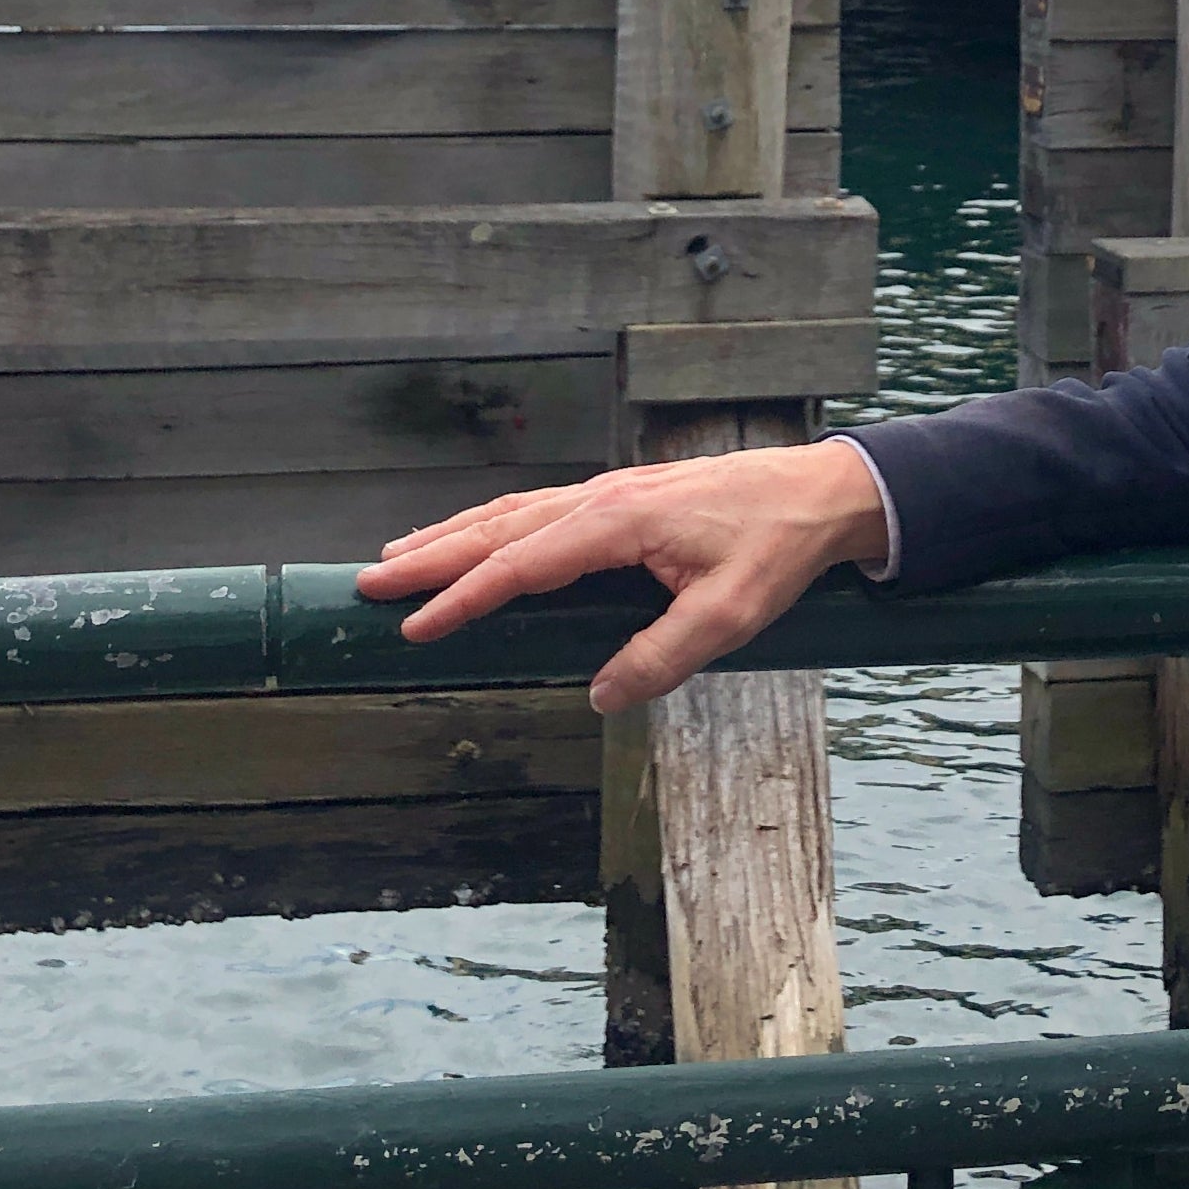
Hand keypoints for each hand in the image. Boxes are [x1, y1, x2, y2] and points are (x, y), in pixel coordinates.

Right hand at [354, 439, 889, 712]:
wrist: (820, 492)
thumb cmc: (778, 550)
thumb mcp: (730, 616)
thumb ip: (662, 657)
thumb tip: (598, 696)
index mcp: (619, 523)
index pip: (521, 565)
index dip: (463, 598)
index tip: (413, 626)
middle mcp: (602, 498)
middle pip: (499, 530)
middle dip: (431, 557)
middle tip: (368, 582)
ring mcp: (610, 492)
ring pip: (513, 513)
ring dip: (454, 535)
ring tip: (399, 555)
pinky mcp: (622, 495)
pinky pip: (540, 509)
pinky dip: (494, 524)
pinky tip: (477, 538)